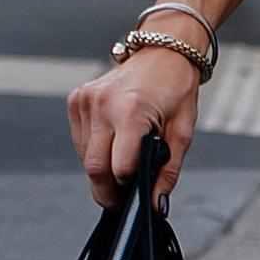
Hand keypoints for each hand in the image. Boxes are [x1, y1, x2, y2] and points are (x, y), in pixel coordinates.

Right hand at [66, 54, 198, 210]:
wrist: (163, 52)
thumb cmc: (176, 90)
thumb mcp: (183, 133)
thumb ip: (167, 172)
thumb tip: (155, 206)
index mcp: (131, 111)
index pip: (119, 168)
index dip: (129, 187)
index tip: (137, 193)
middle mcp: (103, 104)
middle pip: (94, 168)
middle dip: (107, 191)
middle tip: (123, 198)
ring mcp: (86, 99)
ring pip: (84, 157)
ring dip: (101, 169)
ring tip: (123, 162)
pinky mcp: (76, 98)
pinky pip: (79, 140)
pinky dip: (93, 150)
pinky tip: (113, 141)